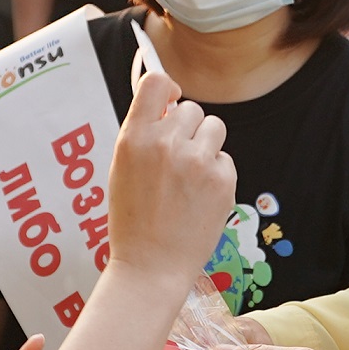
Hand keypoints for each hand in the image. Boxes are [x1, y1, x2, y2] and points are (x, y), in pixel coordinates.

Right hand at [107, 69, 234, 293]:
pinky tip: (200, 198)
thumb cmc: (133, 220)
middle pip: (191, 109)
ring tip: (190, 178)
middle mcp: (166, 143)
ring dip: (206, 146)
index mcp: (134, 138)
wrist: (150, 267)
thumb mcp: (122, 169)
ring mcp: (197, 161)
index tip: (171, 101)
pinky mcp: (223, 180)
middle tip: (176, 162)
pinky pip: (226, 159)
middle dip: (187, 130)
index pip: (156, 82)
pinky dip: (217, 174)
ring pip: (214, 128)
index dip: (168, 88)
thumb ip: (144, 135)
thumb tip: (170, 104)